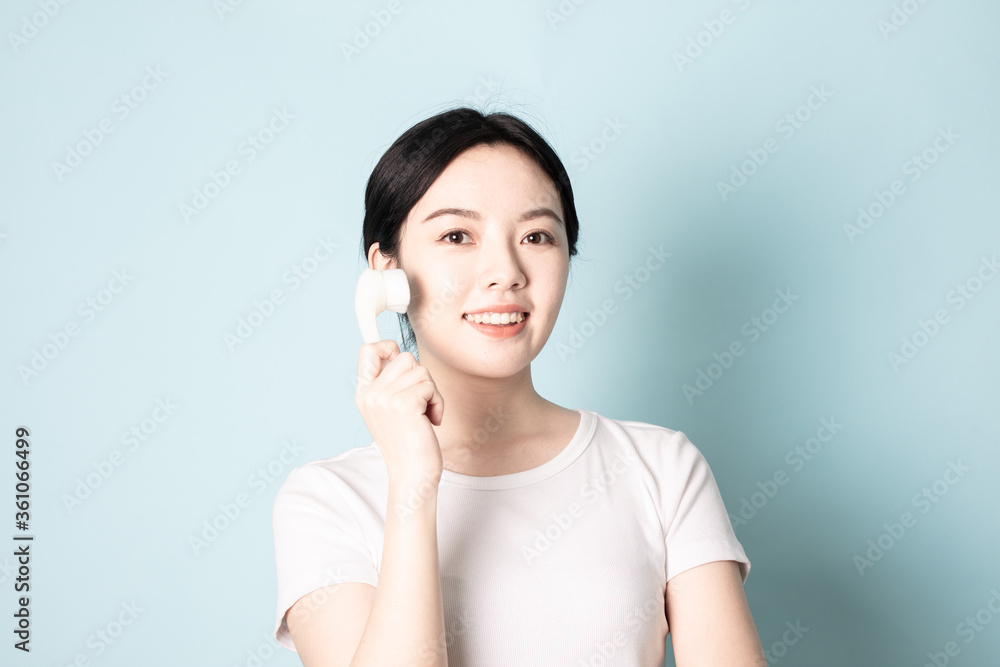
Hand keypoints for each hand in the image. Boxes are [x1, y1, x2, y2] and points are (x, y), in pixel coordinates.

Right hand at [355, 340, 444, 487]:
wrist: (412, 474)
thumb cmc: (409, 442)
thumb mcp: (391, 409)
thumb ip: (391, 383)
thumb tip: (400, 353)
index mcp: (364, 394)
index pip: (368, 350)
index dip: (387, 346)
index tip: (399, 359)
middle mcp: (370, 394)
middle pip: (405, 357)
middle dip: (421, 377)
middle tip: (421, 402)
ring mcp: (384, 399)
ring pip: (421, 371)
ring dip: (432, 392)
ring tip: (425, 414)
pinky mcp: (404, 404)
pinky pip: (430, 387)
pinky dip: (438, 403)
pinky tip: (431, 421)